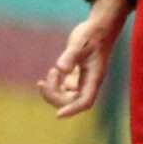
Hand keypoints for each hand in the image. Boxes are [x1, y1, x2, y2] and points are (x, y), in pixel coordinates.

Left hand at [39, 0, 128, 118]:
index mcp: (94, 78)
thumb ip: (70, 56)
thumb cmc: (91, 34)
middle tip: (42, 82)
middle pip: (72, 102)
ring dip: (54, 92)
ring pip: (67, 97)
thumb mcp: (78, 43)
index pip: (85, 101)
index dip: (72, 110)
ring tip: (50, 73)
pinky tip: (53, 73)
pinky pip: (66, 90)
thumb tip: (61, 69)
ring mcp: (83, 80)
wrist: (99, 27)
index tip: (58, 116)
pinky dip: (56, 86)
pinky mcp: (78, 75)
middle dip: (55, 96)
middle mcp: (89, 83)